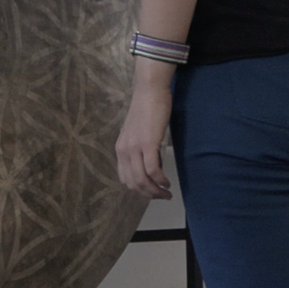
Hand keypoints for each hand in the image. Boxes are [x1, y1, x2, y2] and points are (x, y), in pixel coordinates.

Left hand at [115, 80, 174, 199]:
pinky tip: (167, 182)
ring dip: (155, 191)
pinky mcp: (148, 143)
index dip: (139, 190)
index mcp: (120, 149)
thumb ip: (141, 148)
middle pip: (133, 183)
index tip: (152, 191)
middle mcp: (124, 150)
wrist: (149, 90)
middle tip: (162, 196)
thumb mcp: (139, 132)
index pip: (125, 178)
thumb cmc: (147, 108)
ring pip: (142, 180)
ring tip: (166, 193)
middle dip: (148, 194)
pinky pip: (153, 170)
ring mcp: (134, 148)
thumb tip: (153, 164)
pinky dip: (161, 180)